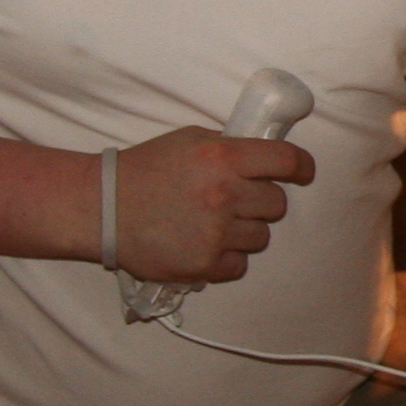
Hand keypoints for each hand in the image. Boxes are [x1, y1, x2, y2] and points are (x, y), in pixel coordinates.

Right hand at [108, 122, 314, 284]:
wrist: (103, 208)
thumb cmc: (146, 170)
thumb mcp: (190, 141)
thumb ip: (230, 147)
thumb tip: (267, 157)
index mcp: (222, 158)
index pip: (286, 161)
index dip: (301, 167)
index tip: (302, 173)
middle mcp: (224, 195)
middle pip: (277, 204)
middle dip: (261, 201)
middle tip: (235, 200)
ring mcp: (215, 233)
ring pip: (261, 237)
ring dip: (244, 231)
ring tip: (212, 223)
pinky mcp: (204, 265)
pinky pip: (240, 265)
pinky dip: (227, 258)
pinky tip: (204, 244)